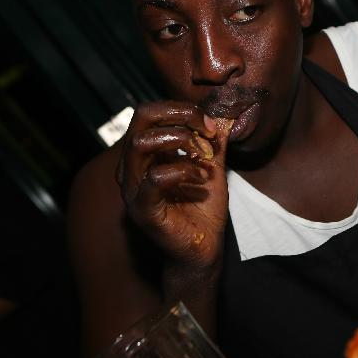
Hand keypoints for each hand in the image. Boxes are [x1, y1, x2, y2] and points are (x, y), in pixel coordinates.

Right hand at [116, 101, 232, 270]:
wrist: (204, 247)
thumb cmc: (202, 208)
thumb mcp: (212, 166)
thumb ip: (214, 141)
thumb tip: (226, 113)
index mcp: (145, 154)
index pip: (150, 112)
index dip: (182, 109)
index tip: (211, 124)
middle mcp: (132, 167)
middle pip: (142, 117)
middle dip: (180, 115)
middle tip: (207, 131)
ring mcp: (134, 189)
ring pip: (141, 143)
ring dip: (181, 141)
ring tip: (204, 157)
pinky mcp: (144, 210)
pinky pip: (155, 179)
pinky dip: (183, 170)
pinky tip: (201, 178)